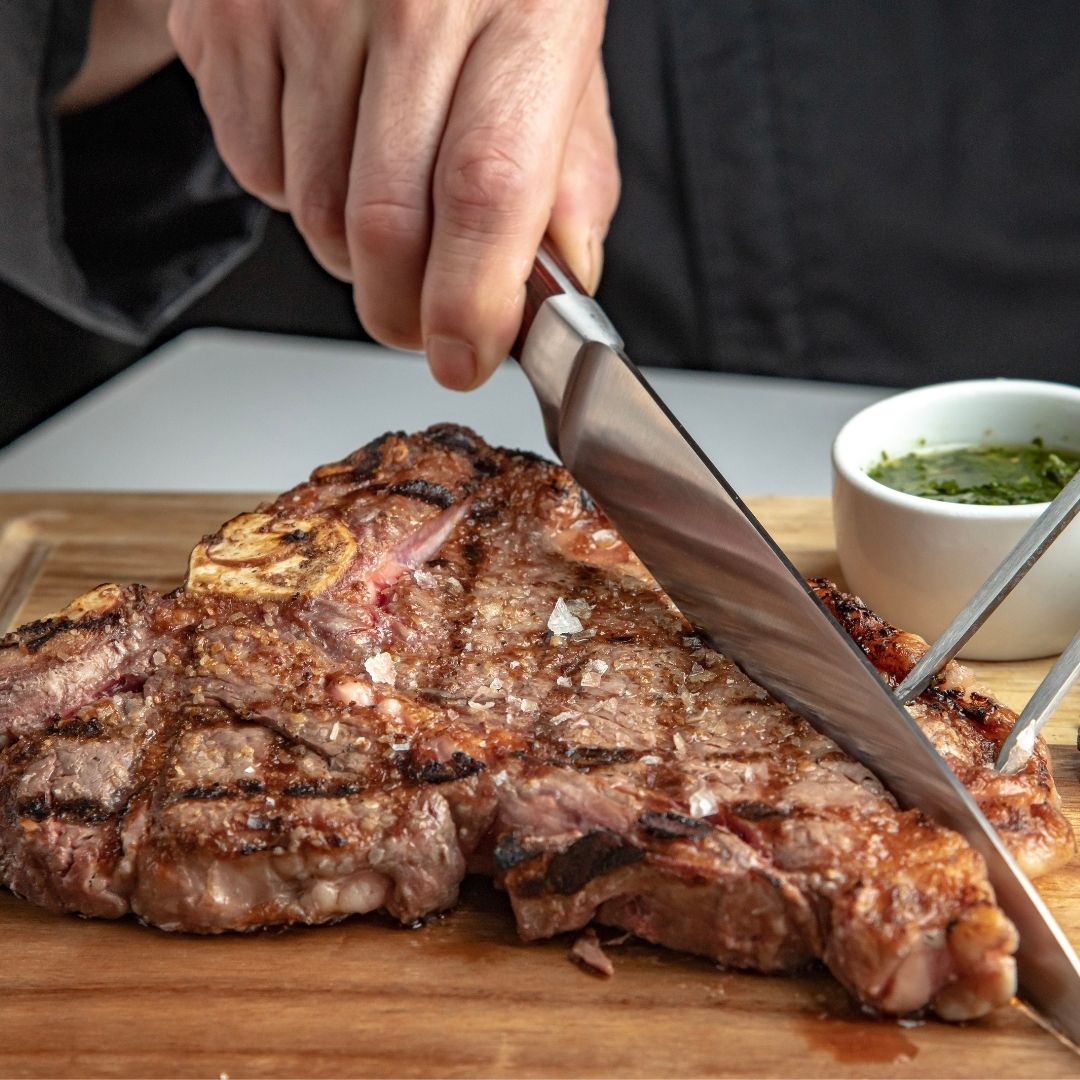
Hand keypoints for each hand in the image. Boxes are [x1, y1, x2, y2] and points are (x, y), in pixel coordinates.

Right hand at [167, 0, 619, 388]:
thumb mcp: (564, 45)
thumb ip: (573, 173)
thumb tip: (562, 282)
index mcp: (521, 3)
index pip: (486, 189)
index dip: (470, 301)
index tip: (467, 357)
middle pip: (384, 224)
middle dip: (402, 312)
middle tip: (424, 324)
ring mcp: (302, 2)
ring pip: (311, 215)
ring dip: (353, 254)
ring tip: (388, 204)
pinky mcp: (225, 16)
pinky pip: (255, 171)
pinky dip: (295, 193)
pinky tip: (332, 143)